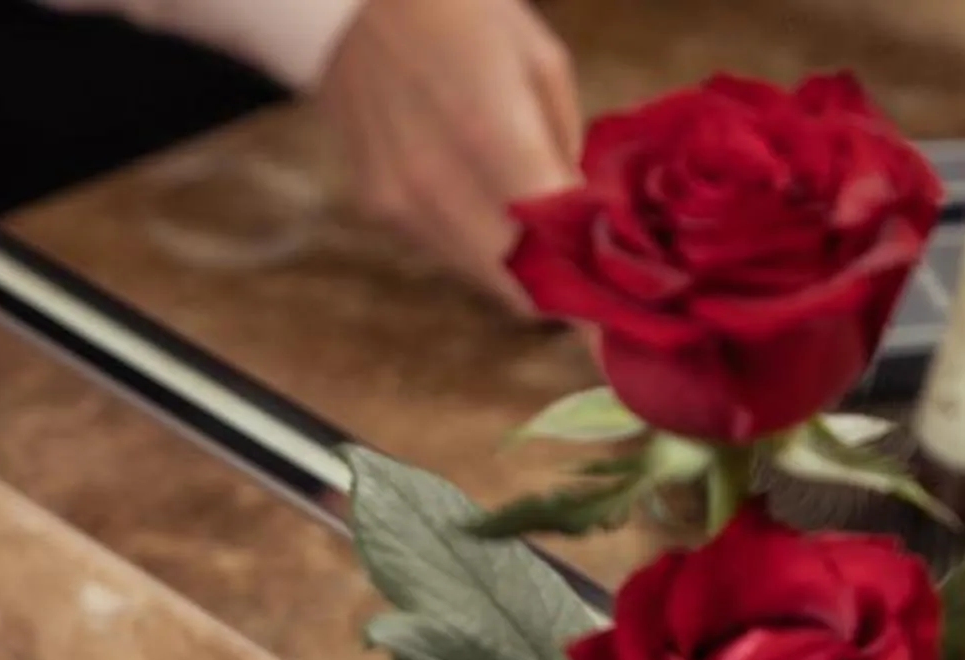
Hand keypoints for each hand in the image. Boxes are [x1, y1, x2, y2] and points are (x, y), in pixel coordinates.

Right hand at [316, 0, 580, 305]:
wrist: (351, 3)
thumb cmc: (459, 12)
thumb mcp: (540, 60)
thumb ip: (564, 148)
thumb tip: (585, 216)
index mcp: (491, 135)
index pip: (551, 249)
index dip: (586, 296)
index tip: (613, 323)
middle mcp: (438, 187)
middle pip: (513, 286)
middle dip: (557, 295)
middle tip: (591, 285)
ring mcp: (400, 205)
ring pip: (478, 276)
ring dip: (517, 271)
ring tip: (549, 245)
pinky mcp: (377, 207)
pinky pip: (443, 249)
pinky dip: (478, 244)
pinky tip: (491, 208)